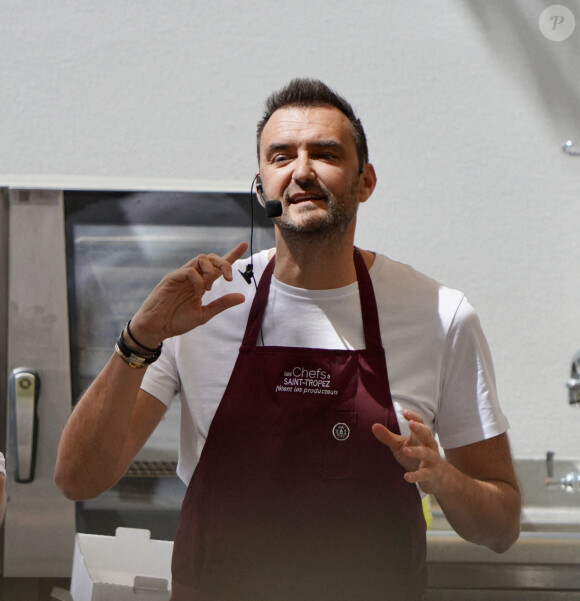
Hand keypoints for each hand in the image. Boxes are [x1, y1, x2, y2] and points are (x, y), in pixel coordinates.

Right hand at [129, 242, 248, 346]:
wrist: (157, 328)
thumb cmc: (177, 321)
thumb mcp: (204, 314)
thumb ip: (221, 304)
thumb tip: (242, 297)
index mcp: (201, 284)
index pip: (218, 266)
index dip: (232, 255)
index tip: (244, 245)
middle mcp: (193, 277)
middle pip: (211, 258)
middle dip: (224, 263)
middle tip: (230, 277)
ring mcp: (182, 276)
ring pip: (200, 259)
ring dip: (211, 268)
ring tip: (211, 285)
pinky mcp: (171, 278)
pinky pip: (188, 270)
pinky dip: (197, 279)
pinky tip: (199, 290)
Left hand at [371, 410, 445, 493]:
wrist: (438, 478)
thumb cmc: (415, 457)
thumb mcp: (400, 446)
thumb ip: (388, 437)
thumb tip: (373, 425)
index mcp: (421, 437)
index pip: (420, 423)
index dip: (413, 417)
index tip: (404, 412)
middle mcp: (429, 446)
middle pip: (427, 434)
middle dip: (420, 428)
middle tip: (411, 424)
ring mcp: (432, 460)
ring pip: (427, 453)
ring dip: (417, 451)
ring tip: (405, 450)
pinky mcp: (431, 474)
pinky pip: (424, 474)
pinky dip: (416, 476)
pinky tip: (406, 477)